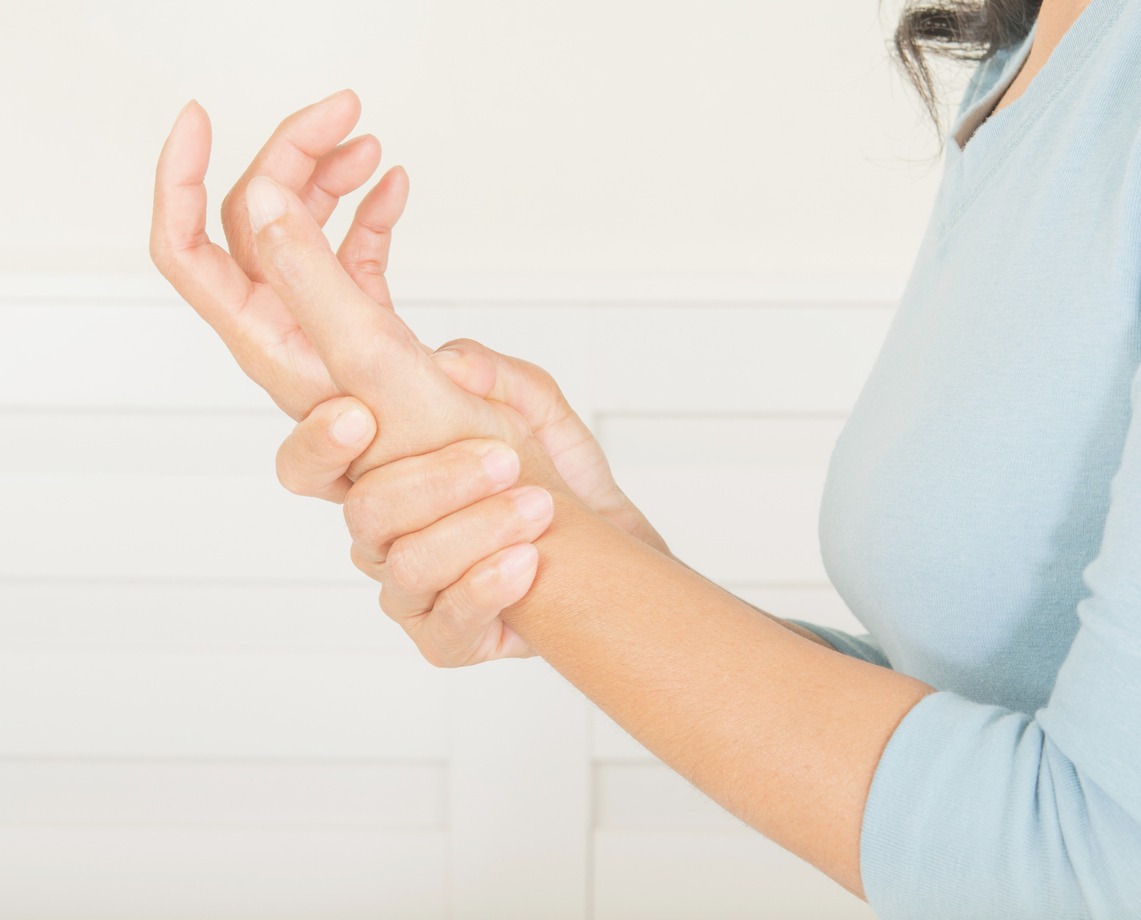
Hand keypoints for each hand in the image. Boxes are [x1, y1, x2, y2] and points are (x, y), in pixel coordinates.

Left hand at [151, 90, 416, 421]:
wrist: (488, 486)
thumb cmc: (432, 451)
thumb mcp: (370, 355)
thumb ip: (311, 276)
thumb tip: (262, 199)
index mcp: (268, 341)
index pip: (187, 252)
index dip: (179, 182)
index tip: (202, 120)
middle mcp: (287, 333)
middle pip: (257, 223)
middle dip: (289, 157)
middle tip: (342, 114)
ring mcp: (326, 329)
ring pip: (303, 233)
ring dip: (329, 178)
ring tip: (368, 144)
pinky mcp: (366, 329)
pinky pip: (352, 257)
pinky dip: (369, 215)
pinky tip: (392, 189)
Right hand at [273, 339, 673, 663]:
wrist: (612, 543)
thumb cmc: (552, 473)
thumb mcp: (536, 407)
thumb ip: (496, 376)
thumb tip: (454, 363)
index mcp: (380, 472)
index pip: (308, 464)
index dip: (317, 442)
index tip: (360, 416)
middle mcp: (382, 534)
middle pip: (365, 513)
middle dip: (436, 481)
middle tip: (505, 460)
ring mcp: (409, 590)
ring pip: (409, 565)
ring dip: (479, 529)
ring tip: (539, 507)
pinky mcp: (446, 638)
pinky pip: (447, 623)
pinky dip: (487, 587)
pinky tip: (525, 562)